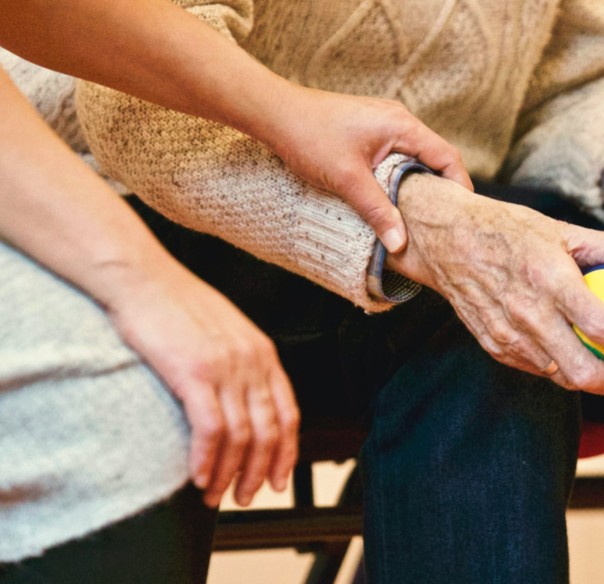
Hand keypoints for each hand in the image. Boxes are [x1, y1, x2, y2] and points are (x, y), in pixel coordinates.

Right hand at [101, 257, 299, 507]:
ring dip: (229, 474)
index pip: (288, 414)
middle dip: (258, 472)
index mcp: (263, 353)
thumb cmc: (175, 304)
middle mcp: (252, 362)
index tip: (277, 480)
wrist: (142, 278)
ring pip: (241, 436)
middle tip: (244, 497)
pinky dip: (207, 460)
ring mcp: (225, 367)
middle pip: (268, 432)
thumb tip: (242, 401)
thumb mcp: (224, 331)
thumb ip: (240, 364)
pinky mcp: (194, 372)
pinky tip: (198, 477)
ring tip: (215, 495)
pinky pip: (210, 429)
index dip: (286, 453)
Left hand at [259, 87, 472, 253]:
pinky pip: (397, 155)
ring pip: (415, 157)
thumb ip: (378, 211)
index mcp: (402, 125)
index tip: (462, 215)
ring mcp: (384, 123)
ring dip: (418, 184)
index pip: (447, 157)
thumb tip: (401, 244)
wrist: (274, 112)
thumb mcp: (347, 180)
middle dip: (441, 189)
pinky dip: (401, 176)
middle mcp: (398, 120)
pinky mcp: (369, 130)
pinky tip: (392, 198)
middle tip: (443, 222)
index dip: (460, 186)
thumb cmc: (309, 136)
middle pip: (435, 157)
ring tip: (420, 215)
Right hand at [386, 173, 603, 396]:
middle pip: (583, 371)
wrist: (446, 240)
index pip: (603, 327)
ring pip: (561, 377)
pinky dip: (562, 368)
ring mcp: (507, 335)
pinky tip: (578, 356)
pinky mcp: (494, 346)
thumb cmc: (511, 230)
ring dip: (593, 380)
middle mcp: (528, 313)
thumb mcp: (565, 230)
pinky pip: (538, 369)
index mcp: (550, 280)